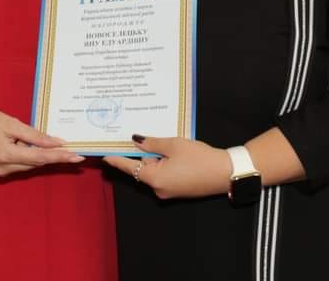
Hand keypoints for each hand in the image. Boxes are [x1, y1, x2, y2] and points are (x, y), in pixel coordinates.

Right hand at [0, 104, 84, 176]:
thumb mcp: (13, 123)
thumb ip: (36, 136)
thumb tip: (57, 143)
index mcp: (6, 155)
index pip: (40, 158)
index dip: (60, 157)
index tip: (77, 157)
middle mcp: (3, 168)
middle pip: (36, 163)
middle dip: (54, 157)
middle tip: (75, 152)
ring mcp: (0, 171)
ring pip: (30, 164)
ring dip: (41, 155)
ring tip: (45, 144)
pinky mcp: (0, 170)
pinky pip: (22, 163)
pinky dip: (30, 155)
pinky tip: (34, 146)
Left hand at [103, 135, 230, 198]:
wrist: (225, 173)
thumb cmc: (199, 158)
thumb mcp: (173, 145)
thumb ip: (152, 143)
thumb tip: (135, 141)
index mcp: (154, 178)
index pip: (129, 168)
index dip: (116, 160)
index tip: (104, 156)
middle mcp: (158, 188)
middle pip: (143, 168)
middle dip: (143, 153)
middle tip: (143, 137)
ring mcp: (168, 191)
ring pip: (154, 170)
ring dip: (157, 157)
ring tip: (165, 143)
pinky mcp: (178, 190)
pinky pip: (164, 175)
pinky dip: (165, 164)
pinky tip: (174, 153)